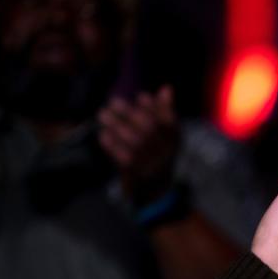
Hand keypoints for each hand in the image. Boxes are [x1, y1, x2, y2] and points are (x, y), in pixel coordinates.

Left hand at [98, 86, 180, 201]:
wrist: (155, 191)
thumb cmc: (157, 155)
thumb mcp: (166, 135)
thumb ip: (165, 111)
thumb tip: (167, 88)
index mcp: (174, 140)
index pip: (168, 121)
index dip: (155, 107)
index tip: (141, 96)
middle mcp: (166, 152)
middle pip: (149, 129)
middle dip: (130, 113)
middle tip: (113, 101)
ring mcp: (151, 164)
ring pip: (134, 141)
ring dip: (117, 125)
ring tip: (103, 114)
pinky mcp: (137, 174)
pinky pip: (123, 157)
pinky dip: (112, 145)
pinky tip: (103, 134)